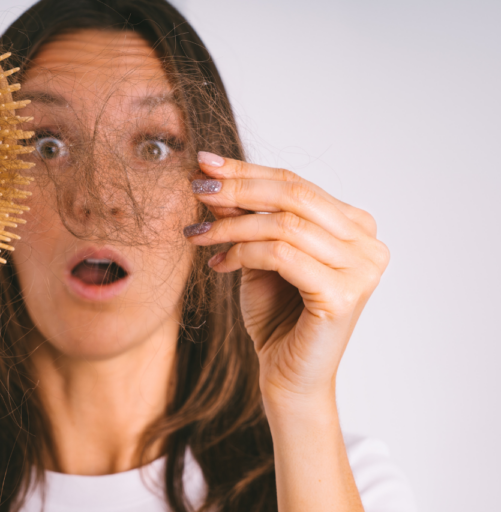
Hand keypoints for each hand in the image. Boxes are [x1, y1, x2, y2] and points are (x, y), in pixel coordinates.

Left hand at [185, 152, 388, 408]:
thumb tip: (216, 176)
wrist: (287, 377)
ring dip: (232, 225)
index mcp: (355, 227)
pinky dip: (242, 253)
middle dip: (238, 188)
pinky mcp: (344, 294)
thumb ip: (246, 217)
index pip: (297, 185)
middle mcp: (368, 244)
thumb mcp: (257, 255)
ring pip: (285, 225)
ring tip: (197, 235)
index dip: (248, 171)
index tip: (205, 164)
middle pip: (295, 196)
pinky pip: (281, 255)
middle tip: (198, 187)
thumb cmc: (277, 316)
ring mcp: (362, 269)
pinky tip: (217, 264)